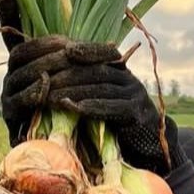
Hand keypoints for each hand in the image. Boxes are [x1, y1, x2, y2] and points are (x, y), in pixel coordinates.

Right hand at [0, 0, 119, 146]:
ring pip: (23, 74)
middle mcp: (13, 75)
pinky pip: (20, 100)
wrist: (73, 155)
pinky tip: (48, 88)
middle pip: (24, 51)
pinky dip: (36, 93)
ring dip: (47, 67)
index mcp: (28, 62)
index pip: (14, 31)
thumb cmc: (82, 114)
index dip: (8, 10)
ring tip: (67, 63)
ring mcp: (9, 96)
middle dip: (50, 47)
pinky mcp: (11, 119)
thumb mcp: (86, 85)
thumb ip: (88, 64)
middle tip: (73, 47)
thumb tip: (114, 45)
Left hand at [0, 35, 183, 173]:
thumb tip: (53, 76)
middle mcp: (130, 79)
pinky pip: (112, 108)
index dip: (83, 51)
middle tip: (44, 78)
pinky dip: (91, 106)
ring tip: (51, 95)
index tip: (59, 50)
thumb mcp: (105, 99)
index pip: (101, 54)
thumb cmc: (119, 122)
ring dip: (75, 90)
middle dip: (69, 73)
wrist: (150, 144)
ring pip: (102, 88)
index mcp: (122, 72)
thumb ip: (88, 86)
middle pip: (98, 70)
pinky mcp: (137, 115)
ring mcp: (135, 96)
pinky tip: (72, 108)